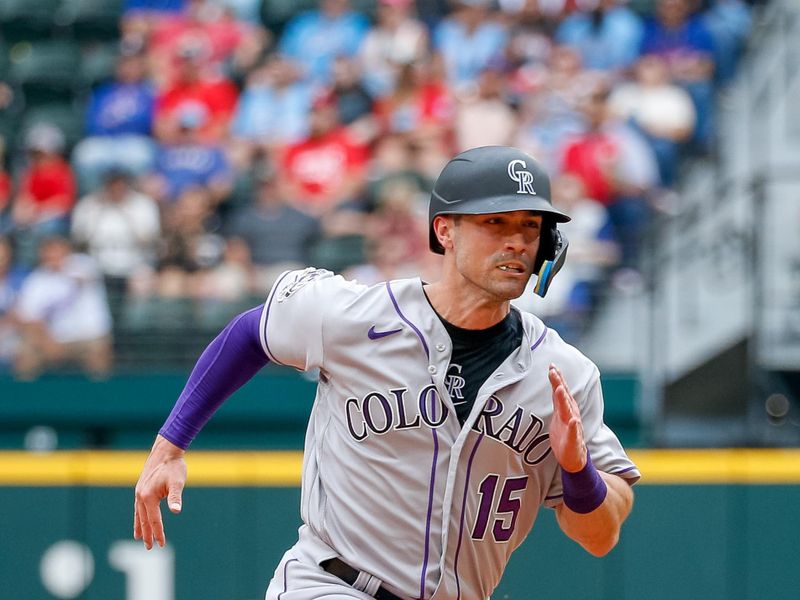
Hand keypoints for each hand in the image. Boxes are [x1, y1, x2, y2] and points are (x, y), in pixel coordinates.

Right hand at [134, 435, 186, 549]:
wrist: (166, 450)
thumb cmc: (174, 466)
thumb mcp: (177, 482)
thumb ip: (175, 497)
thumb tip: (176, 510)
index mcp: (148, 497)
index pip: (154, 520)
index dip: (158, 533)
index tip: (161, 545)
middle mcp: (140, 496)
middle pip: (144, 520)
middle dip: (147, 534)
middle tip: (150, 548)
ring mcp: (139, 492)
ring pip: (139, 514)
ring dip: (140, 526)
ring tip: (139, 537)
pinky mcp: (141, 488)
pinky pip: (138, 506)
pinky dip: (139, 515)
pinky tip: (141, 518)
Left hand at [548, 364, 586, 472]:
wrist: (574, 457)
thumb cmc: (565, 434)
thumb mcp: (560, 414)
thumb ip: (558, 399)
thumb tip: (556, 383)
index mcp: (566, 409)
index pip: (561, 391)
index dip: (557, 379)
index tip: (552, 366)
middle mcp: (571, 415)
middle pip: (565, 397)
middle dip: (560, 384)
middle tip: (554, 371)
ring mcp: (573, 428)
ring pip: (569, 412)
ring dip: (564, 400)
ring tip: (560, 389)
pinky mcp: (574, 440)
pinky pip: (573, 433)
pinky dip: (573, 427)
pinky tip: (573, 421)